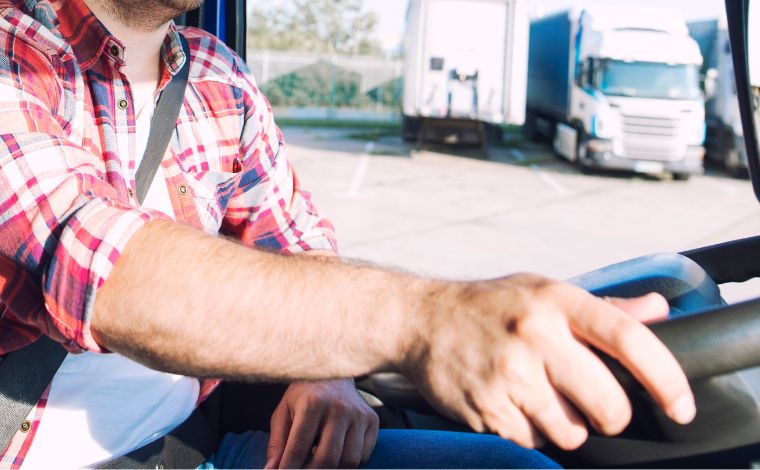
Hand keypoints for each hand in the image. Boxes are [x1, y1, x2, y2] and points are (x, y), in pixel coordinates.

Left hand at [265, 379, 379, 468]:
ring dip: (332, 469)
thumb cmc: (304, 396)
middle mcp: (339, 407)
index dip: (289, 468)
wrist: (333, 372)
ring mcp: (359, 414)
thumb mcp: (284, 412)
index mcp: (313, 402)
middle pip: (327, 458)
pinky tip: (336, 452)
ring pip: (349, 461)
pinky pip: (363, 455)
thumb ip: (277, 443)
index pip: (299, 447)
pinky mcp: (372, 420)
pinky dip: (348, 462)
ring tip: (318, 462)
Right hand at [404, 273, 694, 450]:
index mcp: (556, 300)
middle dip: (608, 415)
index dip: (666, 378)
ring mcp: (509, 374)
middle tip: (591, 402)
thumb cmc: (489, 305)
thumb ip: (604, 307)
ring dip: (564, 424)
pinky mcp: (486, 407)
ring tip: (537, 395)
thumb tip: (659, 309)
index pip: (629, 340)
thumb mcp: (544, 291)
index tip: (680, 405)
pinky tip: (509, 402)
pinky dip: (528, 430)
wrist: (420, 320)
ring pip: (572, 431)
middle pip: (609, 404)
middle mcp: (534, 334)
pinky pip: (532, 440)